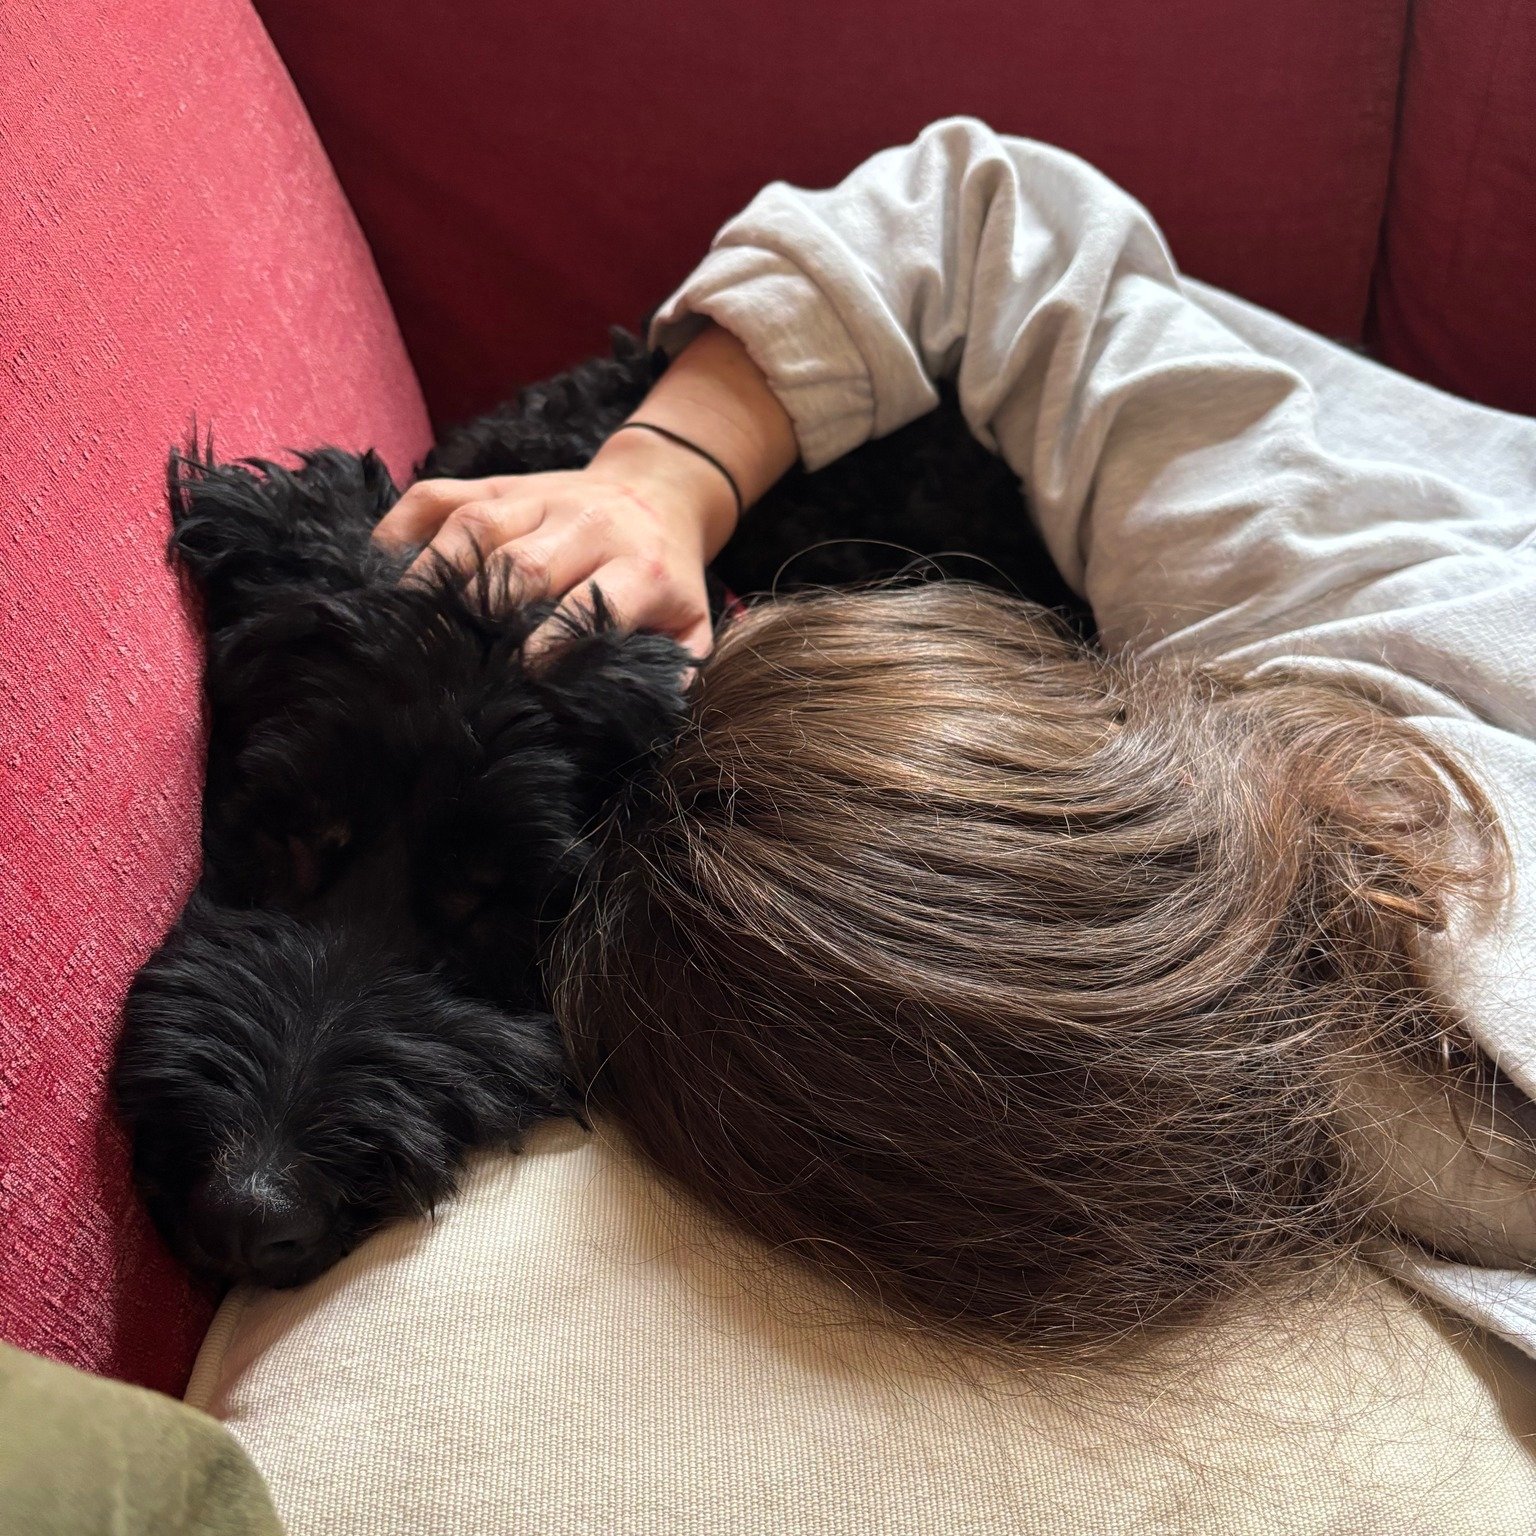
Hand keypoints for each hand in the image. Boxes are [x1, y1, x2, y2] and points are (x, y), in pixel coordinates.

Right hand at [373, 427, 739, 658]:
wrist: (659, 489)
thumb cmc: (664, 575)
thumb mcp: (690, 623)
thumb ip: (674, 667)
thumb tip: (636, 714)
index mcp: (639, 565)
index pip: (591, 602)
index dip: (553, 641)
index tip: (519, 679)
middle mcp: (585, 524)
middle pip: (521, 564)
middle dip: (482, 613)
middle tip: (447, 662)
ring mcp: (534, 497)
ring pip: (473, 528)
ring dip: (433, 577)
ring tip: (402, 627)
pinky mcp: (496, 483)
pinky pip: (436, 496)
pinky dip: (401, 531)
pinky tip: (380, 573)